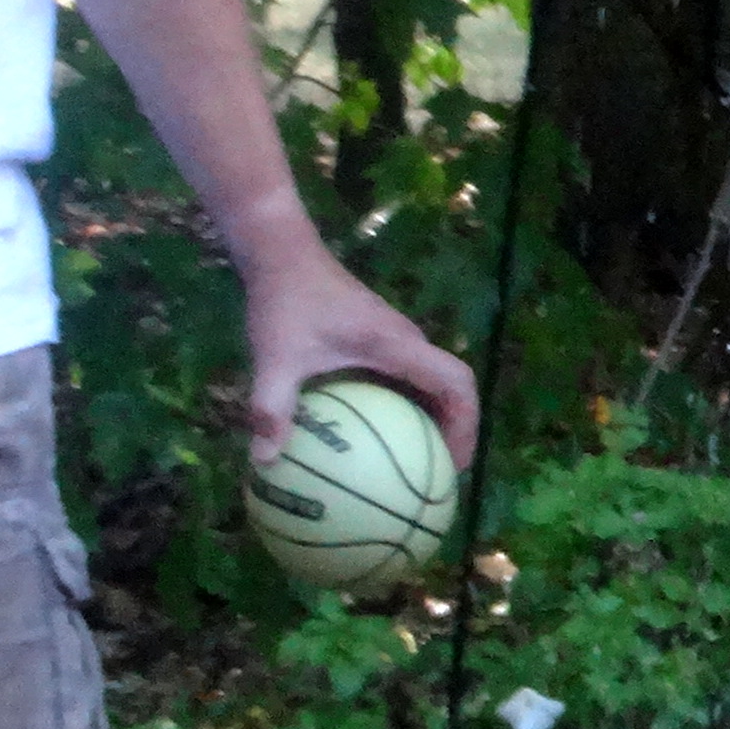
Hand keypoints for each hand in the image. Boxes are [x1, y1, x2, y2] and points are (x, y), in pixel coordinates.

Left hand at [244, 241, 478, 469]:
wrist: (280, 250)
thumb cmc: (283, 298)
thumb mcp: (273, 355)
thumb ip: (270, 407)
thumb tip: (262, 462)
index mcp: (395, 344)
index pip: (456, 382)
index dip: (467, 426)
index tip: (454, 466)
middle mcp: (406, 341)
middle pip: (453, 389)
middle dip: (455, 434)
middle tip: (439, 478)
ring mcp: (396, 339)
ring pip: (434, 385)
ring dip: (435, 423)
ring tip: (419, 467)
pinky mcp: (381, 340)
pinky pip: (409, 381)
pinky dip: (409, 411)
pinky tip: (383, 442)